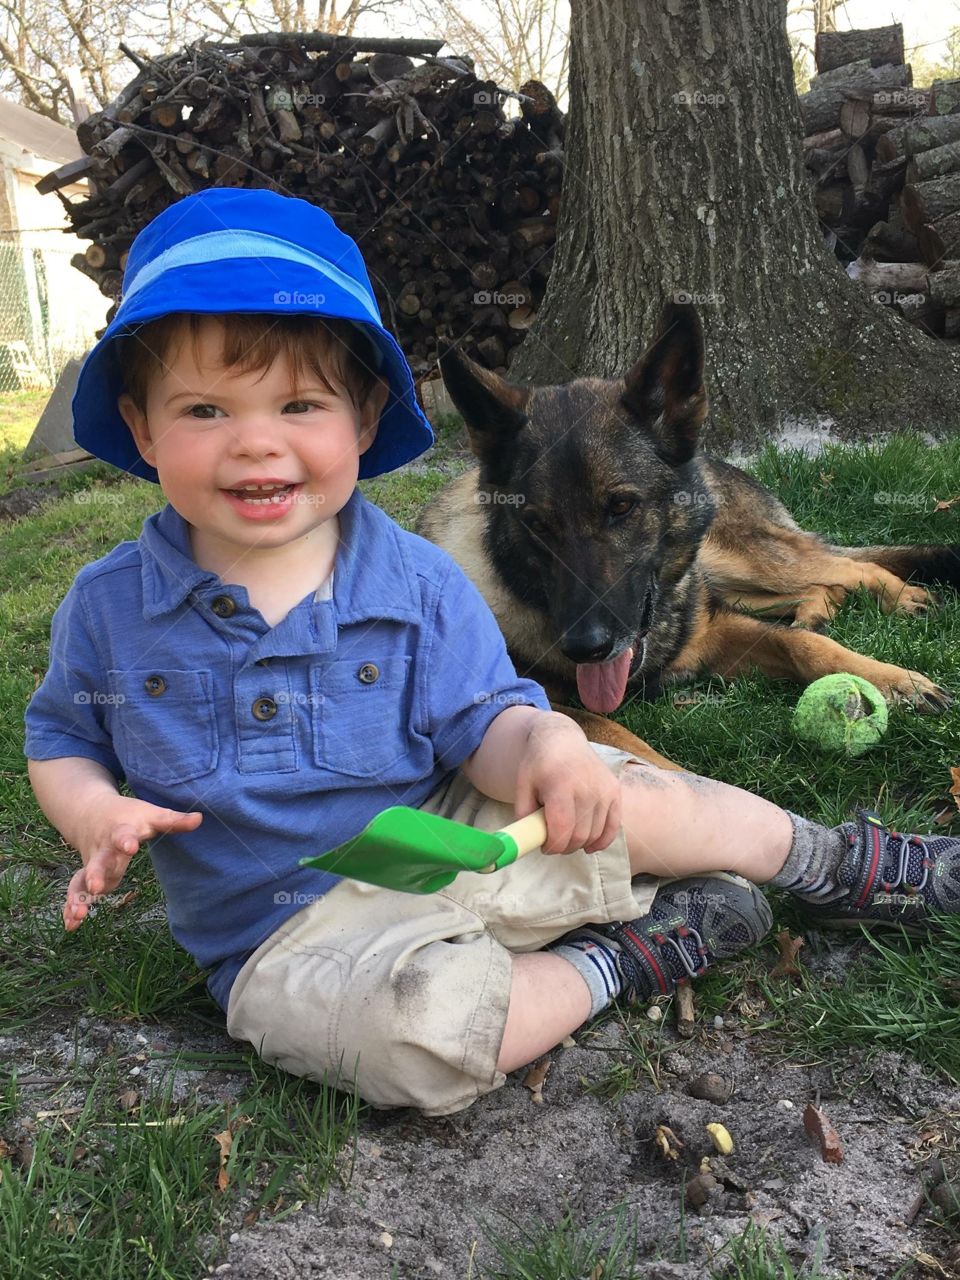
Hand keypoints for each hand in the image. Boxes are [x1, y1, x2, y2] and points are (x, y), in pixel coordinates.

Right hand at [62, 796, 202, 931]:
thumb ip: (173, 820)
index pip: (123, 835)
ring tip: (78, 916)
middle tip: (95, 888)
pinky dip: (71, 907)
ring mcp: (91, 863)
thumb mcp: (152, 814)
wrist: (92, 812)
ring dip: (79, 897)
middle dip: (95, 874)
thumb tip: (200, 819)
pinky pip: (76, 891)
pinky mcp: (85, 875)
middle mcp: (102, 849)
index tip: (129, 846)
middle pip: (98, 861)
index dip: (126, 840)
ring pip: (81, 880)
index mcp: (120, 831)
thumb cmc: (129, 815)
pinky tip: (71, 925)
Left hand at [514, 712, 621, 854]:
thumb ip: (524, 815)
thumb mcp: (523, 786)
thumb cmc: (540, 765)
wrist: (563, 740)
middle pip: (579, 836)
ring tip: (567, 837)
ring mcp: (604, 789)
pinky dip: (601, 841)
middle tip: (554, 843)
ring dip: (580, 844)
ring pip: (595, 834)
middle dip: (564, 847)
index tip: (544, 847)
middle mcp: (587, 787)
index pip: (562, 829)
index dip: (552, 846)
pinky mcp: (615, 791)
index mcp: (561, 784)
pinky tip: (589, 846)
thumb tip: (528, 841)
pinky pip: (613, 827)